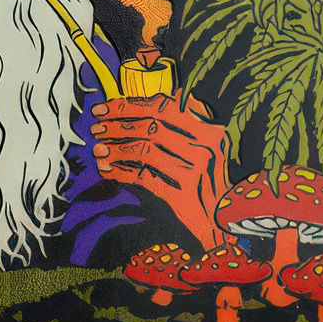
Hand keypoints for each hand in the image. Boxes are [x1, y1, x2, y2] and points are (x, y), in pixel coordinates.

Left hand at [90, 92, 231, 249]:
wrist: (226, 216)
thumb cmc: (210, 177)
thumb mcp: (207, 144)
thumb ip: (184, 123)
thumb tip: (146, 104)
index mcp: (207, 128)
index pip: (163, 106)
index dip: (130, 104)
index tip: (106, 107)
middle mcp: (202, 145)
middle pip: (151, 126)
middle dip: (118, 124)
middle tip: (96, 127)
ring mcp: (193, 169)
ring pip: (145, 150)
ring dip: (116, 148)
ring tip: (98, 150)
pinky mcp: (182, 194)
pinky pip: (144, 177)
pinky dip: (122, 172)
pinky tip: (108, 170)